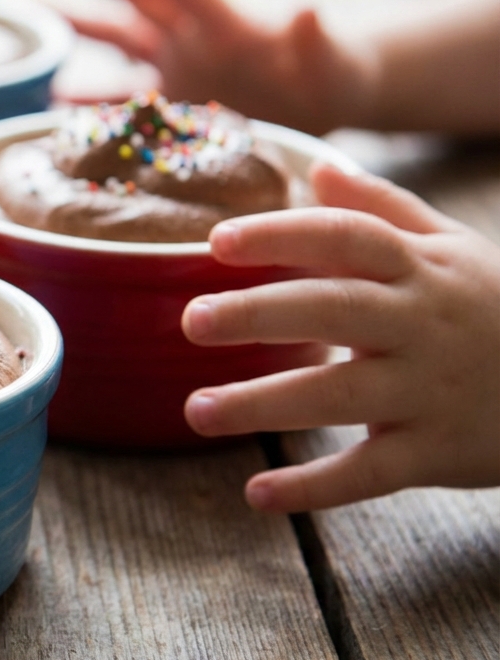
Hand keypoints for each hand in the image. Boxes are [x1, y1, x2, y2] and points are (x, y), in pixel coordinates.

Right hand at [49, 0, 373, 134]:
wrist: (328, 94)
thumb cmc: (334, 72)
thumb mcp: (332, 60)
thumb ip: (315, 39)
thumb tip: (308, 10)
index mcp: (222, 19)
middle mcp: (188, 34)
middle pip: (123, 3)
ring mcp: (174, 65)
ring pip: (111, 44)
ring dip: (67, 41)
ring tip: (20, 45)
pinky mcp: (171, 100)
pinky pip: (120, 99)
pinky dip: (87, 103)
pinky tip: (48, 109)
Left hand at [182, 164, 499, 511]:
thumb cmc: (494, 309)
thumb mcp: (453, 250)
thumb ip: (382, 209)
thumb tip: (316, 166)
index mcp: (419, 269)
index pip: (345, 237)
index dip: (282, 235)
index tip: (217, 242)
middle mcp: (421, 324)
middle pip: (333, 309)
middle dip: (259, 314)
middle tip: (190, 321)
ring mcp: (429, 390)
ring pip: (339, 394)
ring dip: (264, 404)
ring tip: (195, 410)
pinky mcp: (436, 452)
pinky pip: (369, 472)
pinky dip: (314, 488)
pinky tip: (256, 493)